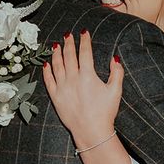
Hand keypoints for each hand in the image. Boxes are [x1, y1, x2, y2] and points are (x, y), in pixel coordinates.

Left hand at [42, 30, 123, 146]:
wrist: (92, 131)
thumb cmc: (105, 112)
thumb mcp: (116, 91)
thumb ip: (117, 72)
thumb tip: (115, 58)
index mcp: (87, 75)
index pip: (85, 52)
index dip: (84, 41)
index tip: (84, 33)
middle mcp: (73, 79)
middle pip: (69, 56)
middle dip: (69, 43)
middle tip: (68, 35)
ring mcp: (62, 88)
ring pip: (57, 65)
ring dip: (56, 53)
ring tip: (56, 45)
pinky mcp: (55, 97)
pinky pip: (49, 80)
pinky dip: (47, 71)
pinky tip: (46, 64)